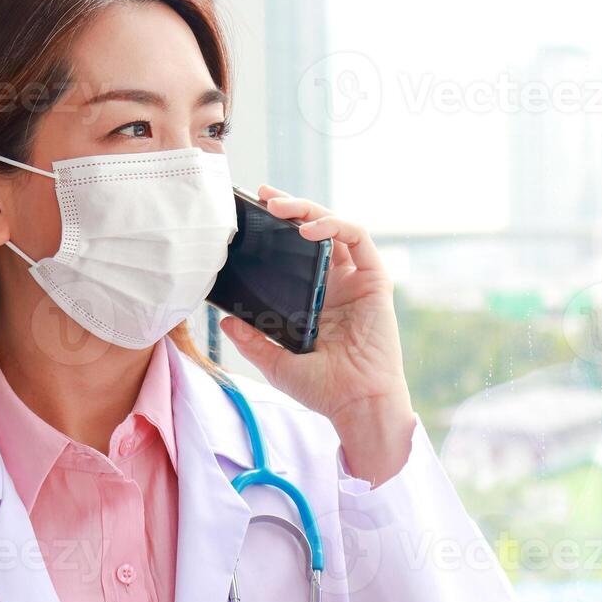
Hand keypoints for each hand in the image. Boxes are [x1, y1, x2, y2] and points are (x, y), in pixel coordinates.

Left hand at [219, 185, 414, 484]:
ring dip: (310, 210)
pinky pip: (359, 239)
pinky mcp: (375, 280)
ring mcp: (357, 281)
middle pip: (315, 231)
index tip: (254, 211)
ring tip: (282, 209)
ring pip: (336, 227)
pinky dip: (336, 225)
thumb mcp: (275, 362)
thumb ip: (252, 339)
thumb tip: (225, 320)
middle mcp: (337, 284)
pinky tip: (311, 230)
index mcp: (315, 298)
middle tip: (265, 197)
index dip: (278, 228)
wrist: (357, 404)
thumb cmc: (323, 389)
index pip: (296, 251)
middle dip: (292, 207)